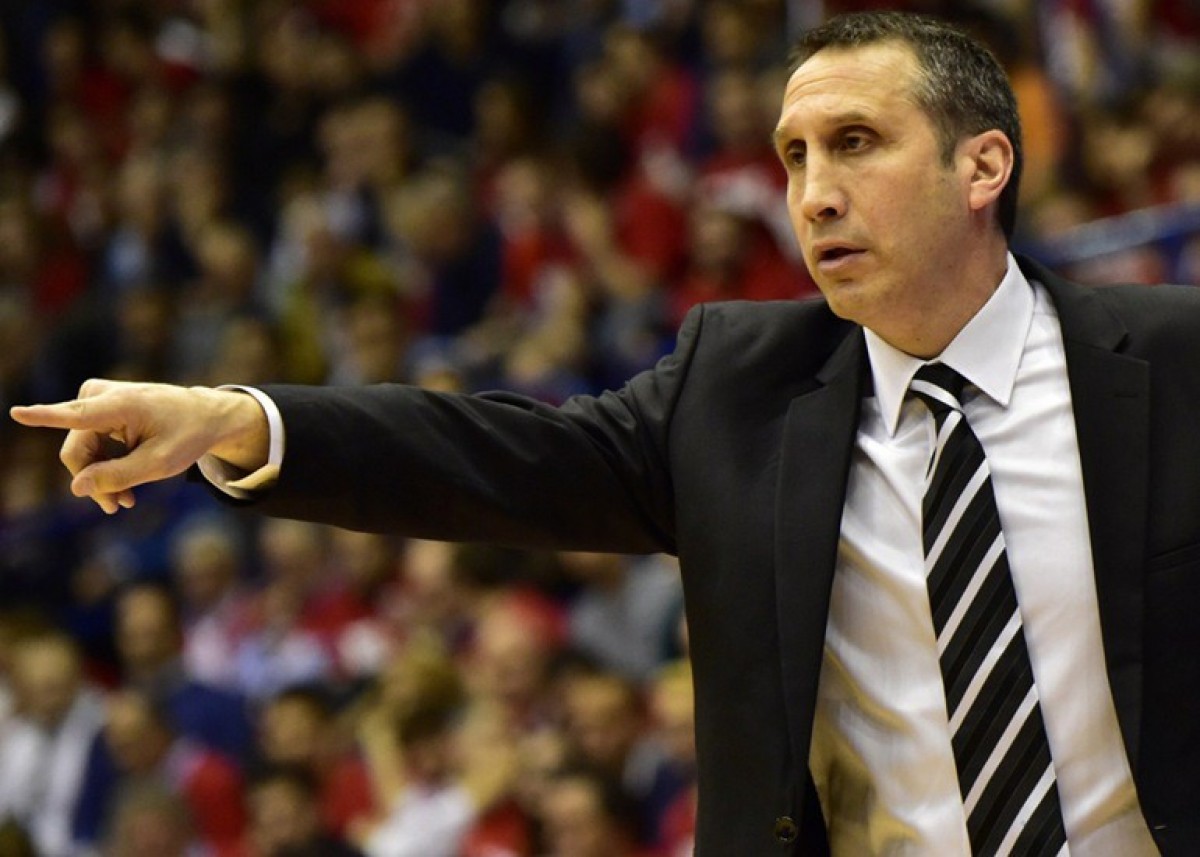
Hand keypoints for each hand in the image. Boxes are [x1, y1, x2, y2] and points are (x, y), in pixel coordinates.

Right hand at [10, 379, 268, 513]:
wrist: (205, 415)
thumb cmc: (188, 435)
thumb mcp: (160, 464)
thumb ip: (118, 476)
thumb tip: (76, 488)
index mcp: (122, 405)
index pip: (77, 416)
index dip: (44, 417)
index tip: (17, 413)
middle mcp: (102, 396)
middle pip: (77, 451)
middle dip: (94, 481)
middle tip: (117, 506)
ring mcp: (96, 400)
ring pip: (80, 451)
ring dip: (99, 478)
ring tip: (124, 501)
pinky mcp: (96, 409)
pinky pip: (87, 445)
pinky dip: (103, 467)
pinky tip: (122, 489)